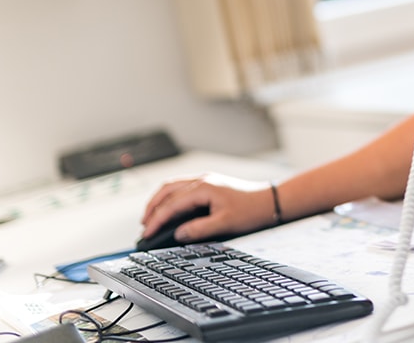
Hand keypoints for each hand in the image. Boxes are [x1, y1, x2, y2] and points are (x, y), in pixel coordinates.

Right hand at [140, 173, 276, 243]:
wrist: (270, 200)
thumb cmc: (251, 211)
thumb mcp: (225, 224)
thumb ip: (200, 230)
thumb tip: (178, 234)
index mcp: (204, 188)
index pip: (172, 204)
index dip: (156, 220)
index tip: (146, 233)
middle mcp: (202, 180)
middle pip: (167, 190)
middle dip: (152, 207)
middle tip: (143, 225)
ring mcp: (205, 179)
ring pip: (173, 186)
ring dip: (159, 200)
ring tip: (150, 216)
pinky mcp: (209, 183)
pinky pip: (182, 186)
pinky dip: (170, 197)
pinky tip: (169, 207)